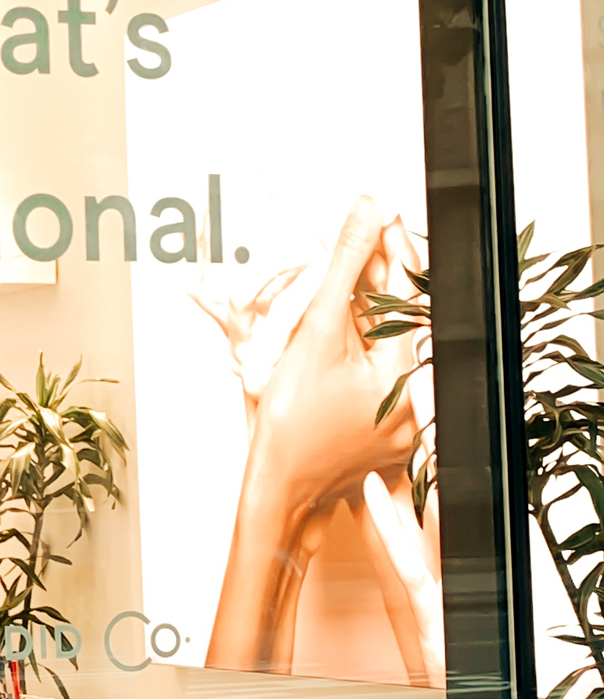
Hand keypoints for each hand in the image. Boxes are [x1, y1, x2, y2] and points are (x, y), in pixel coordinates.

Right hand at [241, 197, 421, 518]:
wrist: (280, 483)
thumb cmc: (291, 428)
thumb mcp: (315, 334)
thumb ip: (342, 267)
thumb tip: (363, 215)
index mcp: (408, 375)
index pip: (408, 292)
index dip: (393, 248)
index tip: (381, 218)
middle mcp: (417, 397)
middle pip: (404, 316)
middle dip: (379, 276)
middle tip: (359, 243)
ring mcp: (405, 413)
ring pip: (393, 341)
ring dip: (369, 308)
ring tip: (342, 286)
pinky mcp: (389, 423)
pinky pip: (383, 368)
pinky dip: (363, 343)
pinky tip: (341, 330)